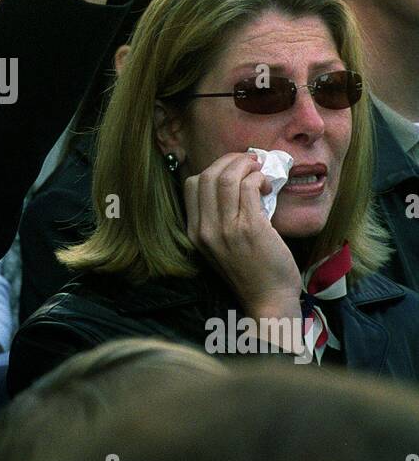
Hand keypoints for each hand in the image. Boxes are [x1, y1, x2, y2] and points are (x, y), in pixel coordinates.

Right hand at [183, 152, 301, 318]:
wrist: (268, 300)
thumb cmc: (251, 272)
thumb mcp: (222, 246)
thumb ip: (220, 219)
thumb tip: (237, 184)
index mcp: (195, 233)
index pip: (192, 185)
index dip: (213, 169)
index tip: (233, 169)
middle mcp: (205, 230)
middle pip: (207, 176)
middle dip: (230, 161)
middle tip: (250, 161)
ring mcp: (225, 229)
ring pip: (226, 178)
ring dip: (246, 165)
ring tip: (259, 170)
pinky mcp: (249, 228)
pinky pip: (248, 187)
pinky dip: (258, 178)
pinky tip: (267, 186)